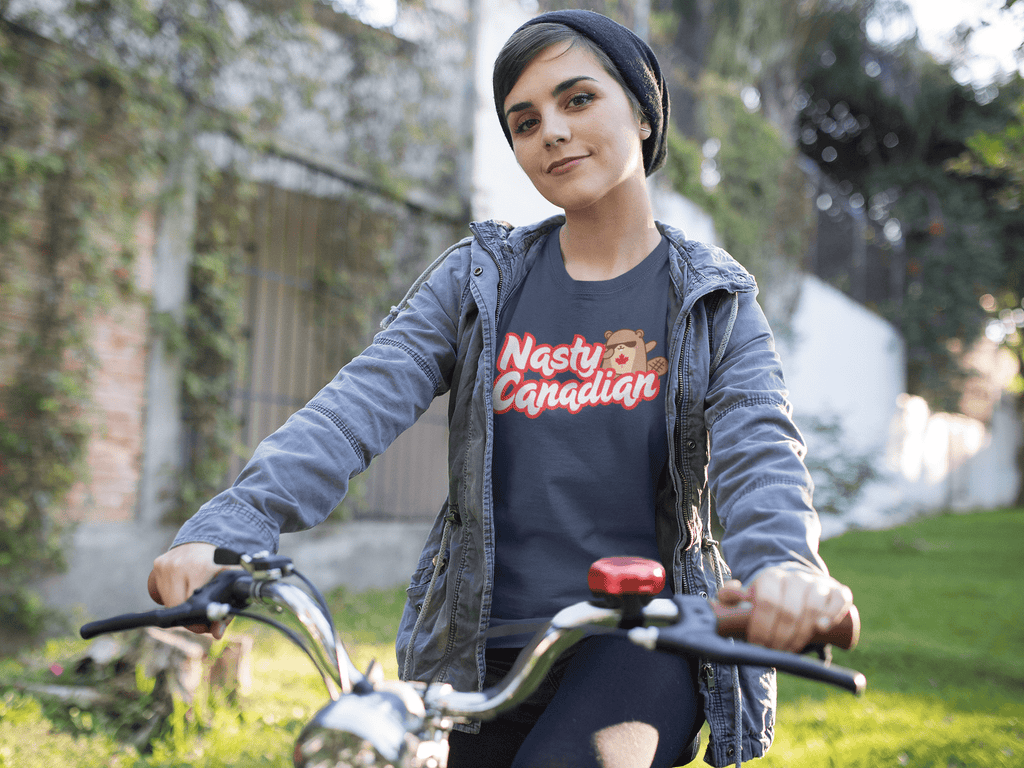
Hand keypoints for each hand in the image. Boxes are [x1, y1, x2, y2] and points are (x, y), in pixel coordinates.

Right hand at [148, 542, 231, 638]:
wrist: (210, 536)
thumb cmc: (222, 564)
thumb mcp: (231, 583)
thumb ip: (226, 610)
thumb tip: (216, 633)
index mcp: (201, 567)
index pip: (191, 605)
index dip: (197, 620)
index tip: (205, 624)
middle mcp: (181, 564)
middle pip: (177, 606)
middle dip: (188, 615)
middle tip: (200, 613)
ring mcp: (167, 563)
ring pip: (167, 601)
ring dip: (179, 605)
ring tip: (193, 597)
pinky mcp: (159, 563)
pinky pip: (161, 591)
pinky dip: (171, 595)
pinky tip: (183, 589)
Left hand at [718, 567, 852, 652]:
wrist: (795, 584)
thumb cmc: (769, 598)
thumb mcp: (747, 596)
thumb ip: (730, 597)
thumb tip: (726, 598)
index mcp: (771, 577)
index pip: (767, 601)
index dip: (762, 625)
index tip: (758, 643)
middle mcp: (796, 577)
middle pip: (790, 609)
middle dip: (781, 636)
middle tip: (775, 651)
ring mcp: (818, 583)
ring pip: (812, 606)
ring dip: (802, 632)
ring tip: (792, 648)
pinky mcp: (837, 591)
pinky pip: (839, 599)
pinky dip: (832, 613)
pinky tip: (822, 628)